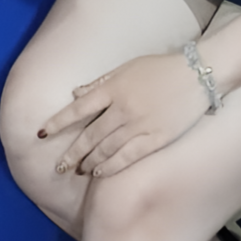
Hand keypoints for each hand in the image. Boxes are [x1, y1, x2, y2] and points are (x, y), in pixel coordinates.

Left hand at [40, 53, 209, 176]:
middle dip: (72, 153)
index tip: (41, 133)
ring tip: (79, 170)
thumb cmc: (162, 67)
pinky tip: (100, 173)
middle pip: (90, 136)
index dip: (58, 122)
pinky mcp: (156, 138)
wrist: (198, 73)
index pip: (78, 109)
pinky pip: (128, 157)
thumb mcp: (128, 68)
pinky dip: (111, 166)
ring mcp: (140, 125)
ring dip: (89, 162)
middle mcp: (123, 108)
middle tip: (59, 166)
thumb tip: (76, 94)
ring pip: (106, 150)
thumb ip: (101, 83)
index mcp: (114, 88)